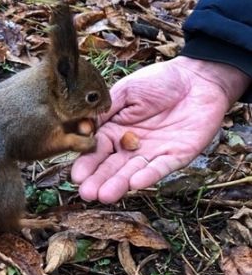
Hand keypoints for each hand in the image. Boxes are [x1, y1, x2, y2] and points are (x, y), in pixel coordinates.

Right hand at [71, 56, 249, 202]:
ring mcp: (152, 152)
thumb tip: (84, 126)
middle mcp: (131, 145)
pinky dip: (148, 176)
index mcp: (115, 129)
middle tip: (86, 193)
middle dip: (99, 180)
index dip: (87, 162)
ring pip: (132, 172)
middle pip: (112, 166)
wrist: (197, 78)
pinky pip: (160, 168)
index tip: (76, 175)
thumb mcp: (126, 90)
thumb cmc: (159, 80)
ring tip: (104, 195)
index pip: (97, 149)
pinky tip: (135, 183)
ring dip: (119, 184)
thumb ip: (105, 109)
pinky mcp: (176, 156)